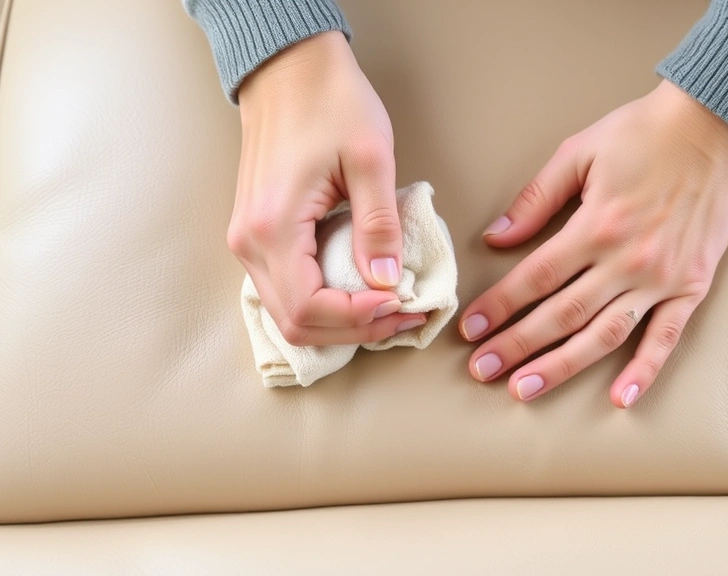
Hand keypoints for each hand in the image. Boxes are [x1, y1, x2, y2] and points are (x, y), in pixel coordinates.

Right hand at [229, 32, 424, 345]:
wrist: (289, 68)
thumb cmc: (329, 102)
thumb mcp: (370, 159)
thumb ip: (378, 226)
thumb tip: (387, 283)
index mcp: (273, 226)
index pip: (310, 308)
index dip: (359, 319)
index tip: (401, 303)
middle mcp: (249, 242)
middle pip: (296, 323)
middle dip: (354, 329)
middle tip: (403, 315)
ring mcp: (248, 241)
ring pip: (289, 312)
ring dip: (340, 321)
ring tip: (389, 307)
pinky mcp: (257, 235)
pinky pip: (287, 289)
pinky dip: (325, 303)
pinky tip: (361, 291)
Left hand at [460, 80, 727, 407]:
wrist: (714, 125)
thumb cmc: (644, 133)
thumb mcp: (579, 152)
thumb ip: (536, 198)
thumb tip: (496, 236)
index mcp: (595, 226)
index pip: (535, 278)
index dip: (498, 306)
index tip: (470, 329)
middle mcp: (627, 259)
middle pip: (561, 315)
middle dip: (516, 345)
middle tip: (483, 370)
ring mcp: (661, 278)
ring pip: (604, 334)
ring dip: (562, 366)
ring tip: (525, 388)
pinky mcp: (692, 286)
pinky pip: (666, 337)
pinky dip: (644, 370)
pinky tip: (620, 398)